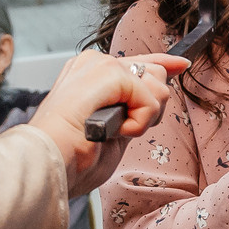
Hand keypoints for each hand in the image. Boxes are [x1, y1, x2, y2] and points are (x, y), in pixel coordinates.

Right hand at [33, 49, 187, 196]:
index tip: (181, 65)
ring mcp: (100, 64)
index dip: (162, 65)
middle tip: (120, 131)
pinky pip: (149, 98)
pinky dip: (139, 123)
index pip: (136, 63)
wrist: (47, 165)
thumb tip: (159, 91)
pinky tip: (114, 131)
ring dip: (143, 119)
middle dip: (150, 109)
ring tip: (111, 132)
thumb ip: (134, 109)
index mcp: (89, 76)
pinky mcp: (108, 72)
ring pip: (156, 85)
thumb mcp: (113, 131)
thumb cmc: (71, 159)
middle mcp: (94, 63)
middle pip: (154, 73)